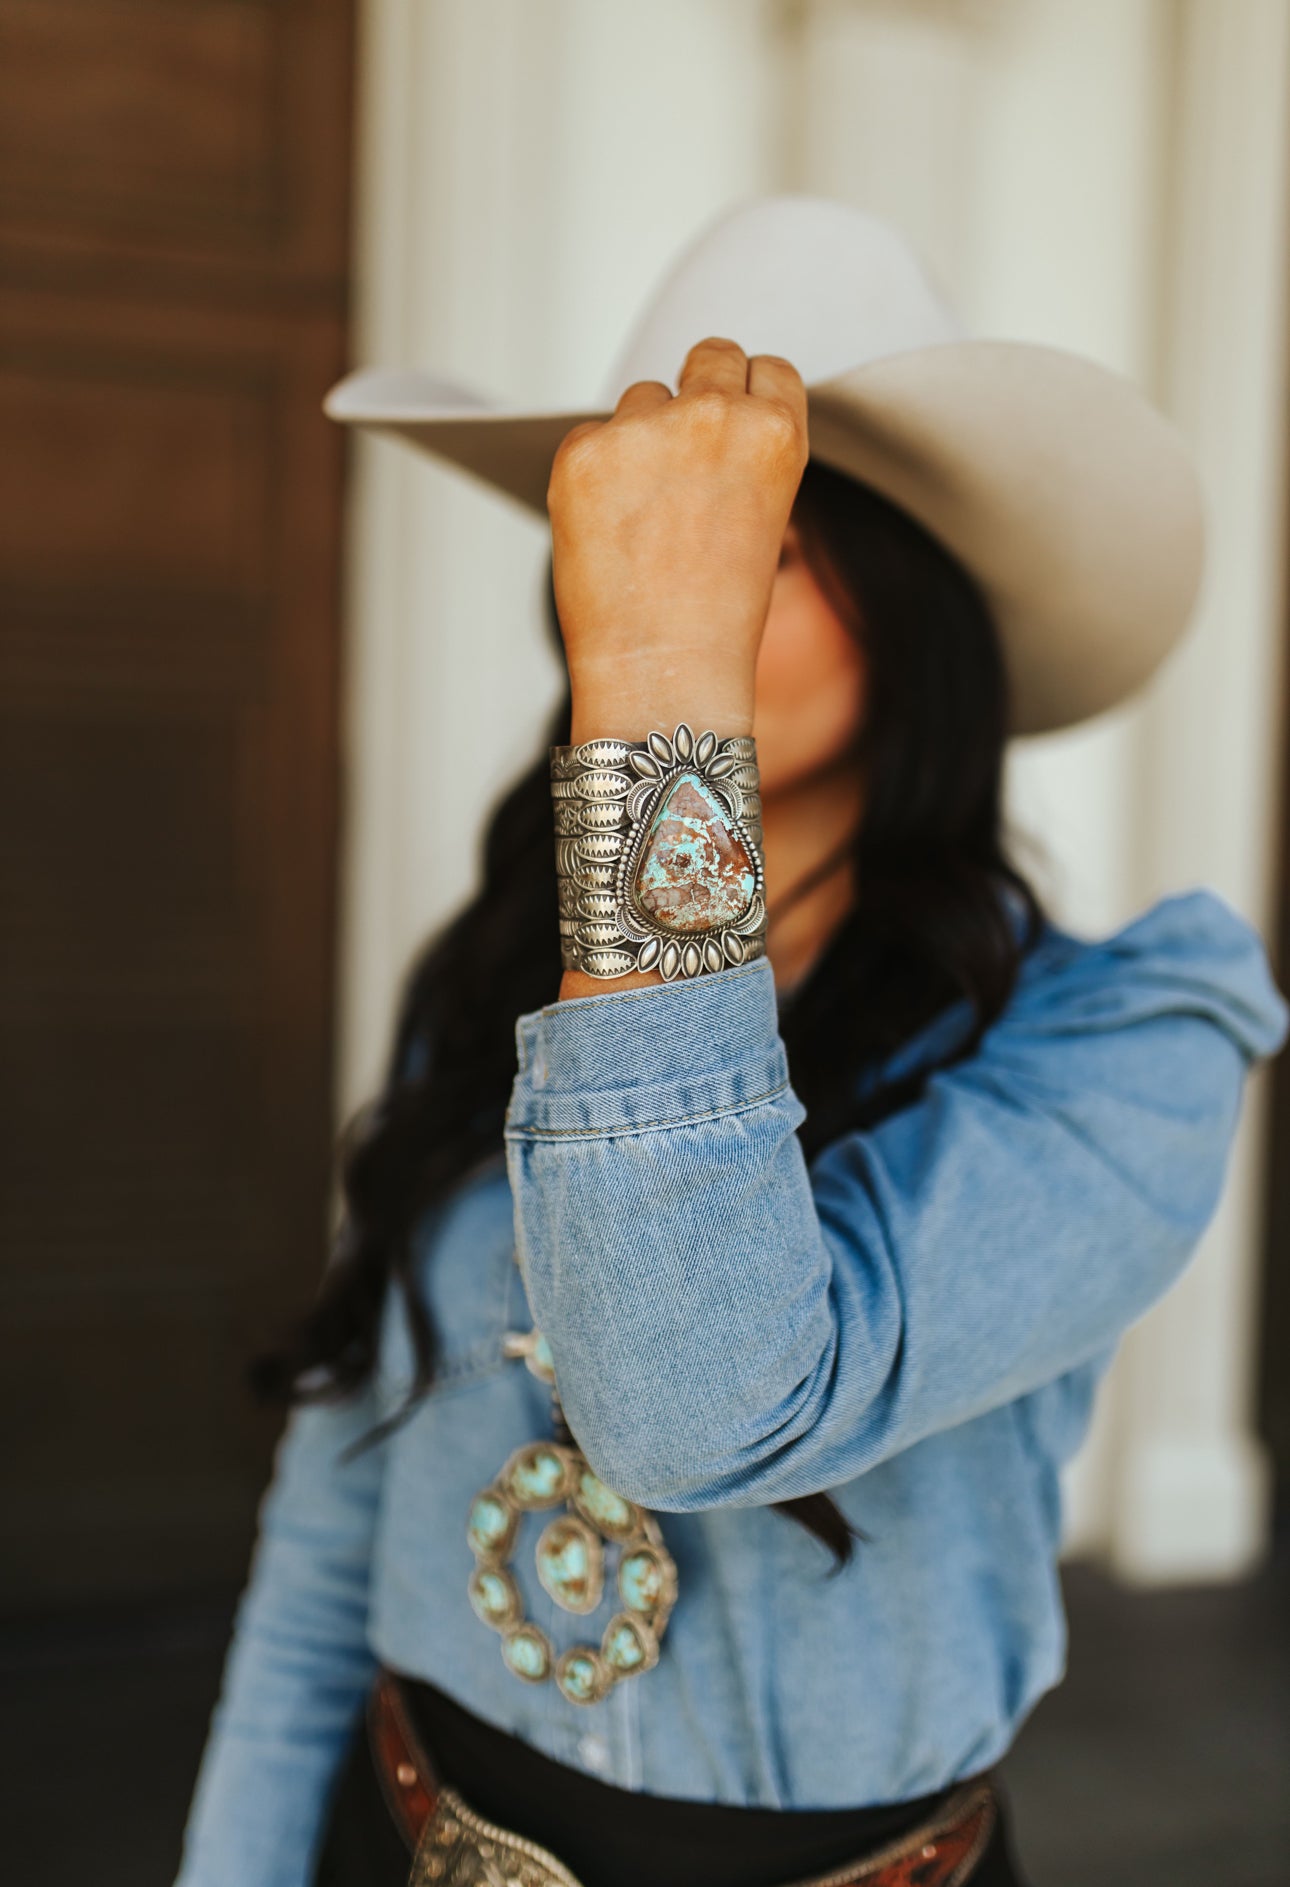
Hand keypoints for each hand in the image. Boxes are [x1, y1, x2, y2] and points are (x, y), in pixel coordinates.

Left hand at [548, 337, 808, 740]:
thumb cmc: (715, 616)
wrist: (663, 673)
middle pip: (710, 355)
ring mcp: (646, 428)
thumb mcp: (761, 519)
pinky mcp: (584, 451)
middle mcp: (715, 415)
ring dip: (641, 438)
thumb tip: (697, 405)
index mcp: (775, 434)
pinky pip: (590, 437)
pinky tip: (609, 532)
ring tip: (646, 519)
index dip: (748, 398)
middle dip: (698, 391)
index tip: (733, 425)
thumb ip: (739, 453)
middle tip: (683, 450)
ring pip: (643, 397)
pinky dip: (594, 475)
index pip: (766, 370)